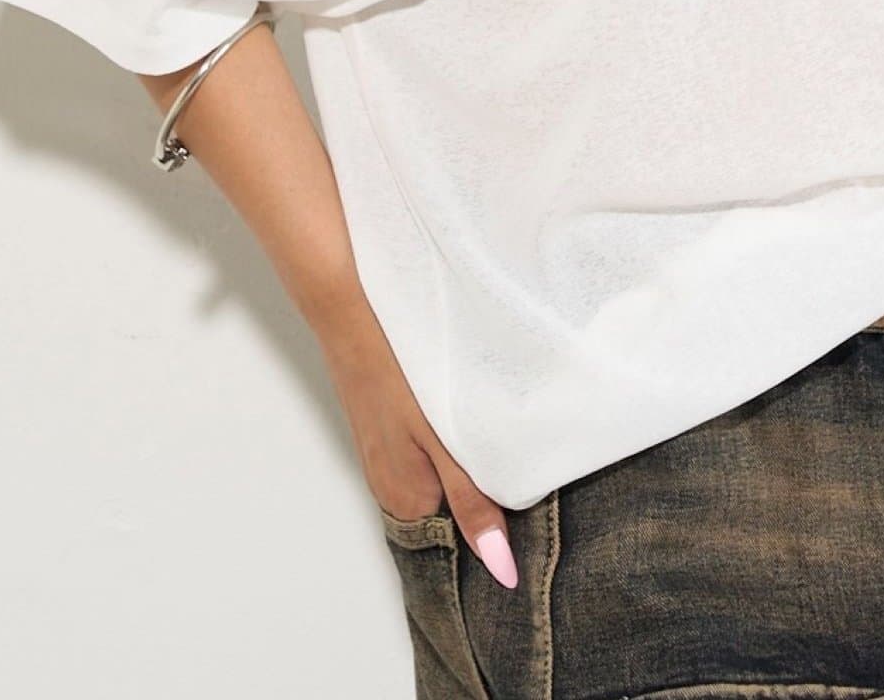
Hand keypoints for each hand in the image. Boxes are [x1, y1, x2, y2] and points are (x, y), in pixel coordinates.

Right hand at [314, 295, 519, 588]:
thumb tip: (502, 569)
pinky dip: (451, 448)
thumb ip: (473, 503)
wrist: (350, 313)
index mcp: (406, 502)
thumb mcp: (442, 441)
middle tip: (529, 474)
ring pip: (441, 480)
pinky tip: (469, 424)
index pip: (460, 540)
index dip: (499, 529)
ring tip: (504, 446)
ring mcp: (387, 458)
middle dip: (487, 497)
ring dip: (471, 469)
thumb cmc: (396, 373)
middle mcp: (391, 489)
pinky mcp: (388, 431)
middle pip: (450, 511)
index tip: (534, 513)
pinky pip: (427, 456)